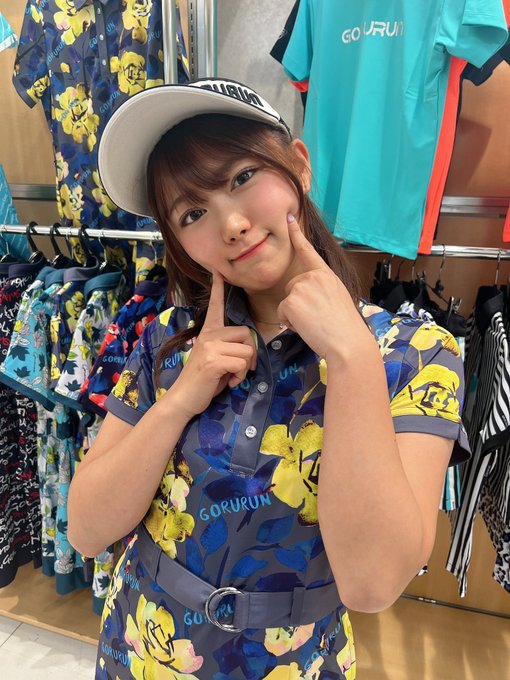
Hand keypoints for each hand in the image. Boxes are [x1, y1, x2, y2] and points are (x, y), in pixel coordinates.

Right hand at [169, 269, 257, 418]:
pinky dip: (240, 376)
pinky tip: (229, 382)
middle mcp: (209, 334)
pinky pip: (242, 362)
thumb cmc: (203, 380)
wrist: (183, 398)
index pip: (214, 306)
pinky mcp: (213, 360)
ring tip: (231, 376)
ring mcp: (210, 346)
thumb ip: (229, 347)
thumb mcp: (216, 358)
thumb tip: (250, 348)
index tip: (218, 271)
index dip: (217, 288)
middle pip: (247, 332)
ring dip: (245, 368)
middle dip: (250, 353)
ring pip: (247, 349)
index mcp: (208, 332)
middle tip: (239, 369)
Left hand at [277, 215, 369, 359]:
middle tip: (318, 318)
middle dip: (298, 305)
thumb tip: (306, 297)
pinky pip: (282, 313)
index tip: (288, 219)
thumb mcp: (338, 300)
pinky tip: (308, 327)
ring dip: (295, 316)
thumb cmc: (346, 328)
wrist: (348, 342)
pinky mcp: (292, 300)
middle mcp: (313, 277)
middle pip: (292, 288)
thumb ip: (321, 291)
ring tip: (315, 323)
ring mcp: (302, 286)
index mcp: (327, 275)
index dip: (296, 234)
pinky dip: (291, 323)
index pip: (308, 251)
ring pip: (287, 302)